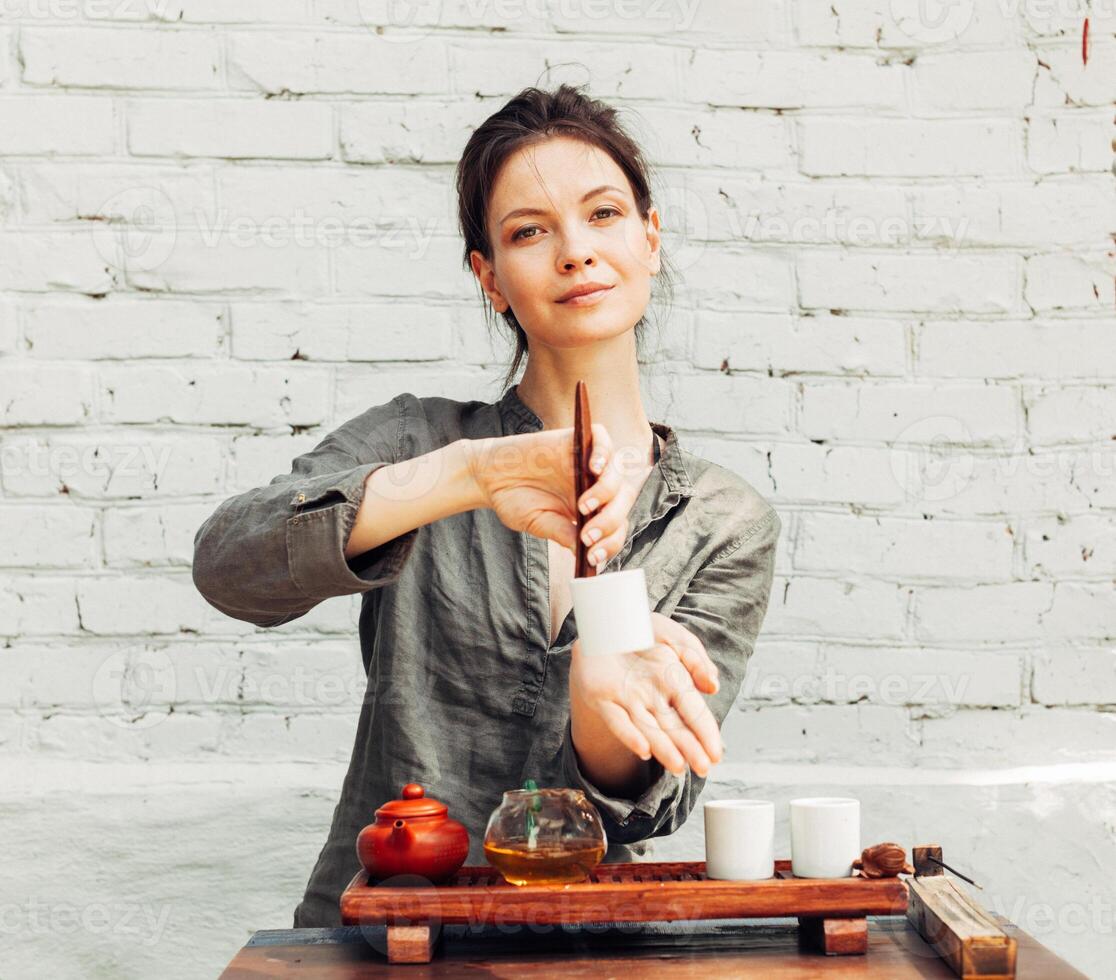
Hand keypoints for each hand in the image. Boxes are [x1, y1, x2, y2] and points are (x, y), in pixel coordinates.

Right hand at [462, 423, 639, 565]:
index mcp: (591, 509)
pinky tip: (593, 468)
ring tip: (583, 506)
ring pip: (616, 474)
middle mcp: (594, 485)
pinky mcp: (577, 442)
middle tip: (587, 536)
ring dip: (605, 493)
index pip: (616, 525)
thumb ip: (564, 534)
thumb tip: (587, 554)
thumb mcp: (540, 524)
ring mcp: (587, 463)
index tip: (593, 557)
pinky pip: (602, 441)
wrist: (489, 477)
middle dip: (609, 522)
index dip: (610, 542)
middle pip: (622, 501)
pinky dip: (603, 453)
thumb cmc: (515, 501)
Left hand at [569, 611, 723, 777]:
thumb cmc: (642, 631)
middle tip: (703, 769)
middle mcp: (653, 698)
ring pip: (648, 729)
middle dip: (689, 748)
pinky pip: (617, 719)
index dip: (706, 733)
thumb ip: (694, 658)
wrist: (602, 622)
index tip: (716, 754)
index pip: (694, 713)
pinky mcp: (602, 698)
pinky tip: (643, 749)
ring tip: (677, 766)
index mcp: (673, 683)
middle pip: (674, 728)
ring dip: (663, 748)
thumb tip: (713, 686)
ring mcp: (628, 700)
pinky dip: (629, 735)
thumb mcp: (673, 636)